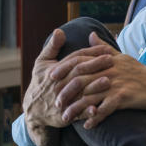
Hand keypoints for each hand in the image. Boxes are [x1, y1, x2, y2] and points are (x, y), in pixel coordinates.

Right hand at [22, 29, 113, 145]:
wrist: (32, 110)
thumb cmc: (41, 82)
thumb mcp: (42, 63)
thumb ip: (52, 47)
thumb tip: (59, 30)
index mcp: (54, 71)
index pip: (74, 59)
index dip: (90, 53)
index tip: (106, 48)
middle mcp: (57, 85)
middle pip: (78, 73)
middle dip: (95, 65)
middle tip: (112, 59)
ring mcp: (60, 100)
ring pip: (78, 93)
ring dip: (93, 87)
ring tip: (108, 81)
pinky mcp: (63, 115)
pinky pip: (76, 113)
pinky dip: (86, 112)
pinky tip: (97, 109)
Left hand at [54, 32, 145, 128]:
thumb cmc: (139, 72)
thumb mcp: (122, 56)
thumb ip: (103, 47)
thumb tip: (90, 34)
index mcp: (107, 58)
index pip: (79, 59)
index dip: (63, 67)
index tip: (50, 77)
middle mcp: (109, 69)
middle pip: (79, 78)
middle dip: (64, 91)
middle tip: (55, 103)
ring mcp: (116, 83)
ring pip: (88, 96)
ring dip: (75, 109)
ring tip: (66, 118)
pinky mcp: (123, 96)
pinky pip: (104, 109)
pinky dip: (94, 118)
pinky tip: (87, 125)